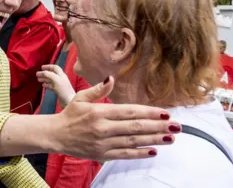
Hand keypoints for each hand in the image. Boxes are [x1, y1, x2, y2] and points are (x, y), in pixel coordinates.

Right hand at [37, 64, 75, 107]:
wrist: (69, 101)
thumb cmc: (63, 90)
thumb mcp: (56, 80)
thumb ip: (49, 75)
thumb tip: (43, 72)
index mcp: (61, 75)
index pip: (55, 67)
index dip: (48, 66)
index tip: (41, 67)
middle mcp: (60, 79)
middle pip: (51, 73)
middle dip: (44, 73)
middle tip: (37, 75)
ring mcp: (59, 85)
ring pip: (50, 80)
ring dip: (44, 79)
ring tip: (38, 80)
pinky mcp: (58, 90)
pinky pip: (51, 86)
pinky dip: (46, 85)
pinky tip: (43, 85)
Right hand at [51, 76, 179, 160]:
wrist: (55, 135)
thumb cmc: (69, 115)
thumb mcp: (81, 98)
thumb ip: (98, 90)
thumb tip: (111, 78)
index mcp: (99, 112)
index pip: (129, 112)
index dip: (149, 112)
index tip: (166, 113)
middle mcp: (103, 128)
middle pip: (136, 127)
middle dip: (158, 127)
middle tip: (177, 126)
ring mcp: (103, 143)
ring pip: (133, 141)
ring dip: (153, 140)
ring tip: (170, 138)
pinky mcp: (102, 154)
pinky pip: (124, 155)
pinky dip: (139, 153)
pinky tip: (153, 151)